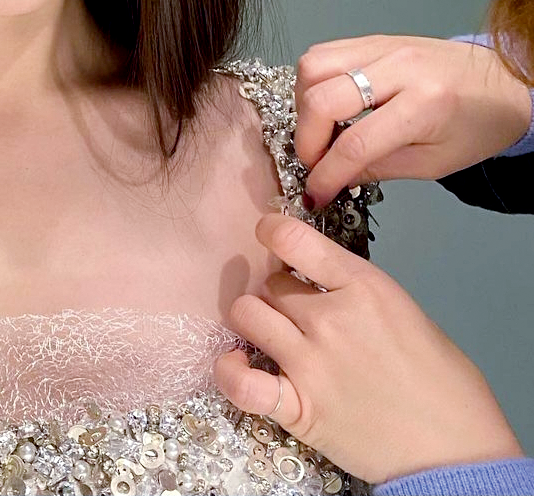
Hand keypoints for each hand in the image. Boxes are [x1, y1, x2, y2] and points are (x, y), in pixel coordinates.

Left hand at [214, 213, 523, 483]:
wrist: (457, 455)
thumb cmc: (444, 385)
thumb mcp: (405, 311)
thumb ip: (356, 291)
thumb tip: (315, 280)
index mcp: (364, 287)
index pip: (292, 238)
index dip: (271, 231)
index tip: (268, 234)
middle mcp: (330, 318)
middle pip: (270, 282)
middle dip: (277, 293)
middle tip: (293, 312)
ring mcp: (310, 363)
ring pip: (247, 314)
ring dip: (254, 321)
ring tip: (270, 335)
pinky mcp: (298, 408)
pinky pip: (240, 381)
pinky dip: (230, 371)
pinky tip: (239, 364)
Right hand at [294, 35, 531, 207]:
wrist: (503, 82)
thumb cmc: (478, 126)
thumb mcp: (435, 163)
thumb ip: (379, 168)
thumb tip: (332, 178)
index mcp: (425, 105)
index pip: (355, 143)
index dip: (326, 173)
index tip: (314, 193)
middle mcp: (399, 68)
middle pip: (323, 100)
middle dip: (306, 140)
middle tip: (313, 161)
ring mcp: (382, 46)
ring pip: (312, 67)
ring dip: (302, 105)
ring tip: (318, 129)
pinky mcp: (372, 38)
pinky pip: (321, 53)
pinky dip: (311, 83)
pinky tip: (324, 104)